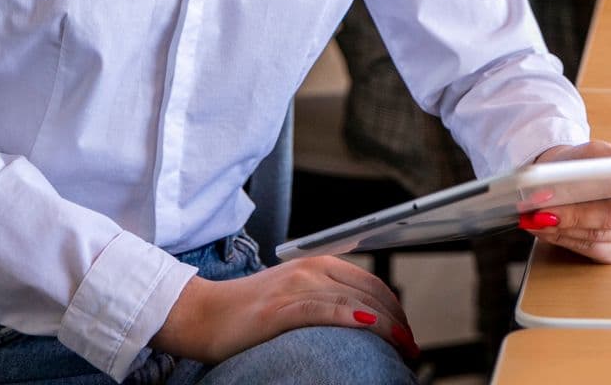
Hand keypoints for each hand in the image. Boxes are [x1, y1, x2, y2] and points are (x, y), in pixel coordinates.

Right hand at [153, 255, 416, 364]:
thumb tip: (358, 320)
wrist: (199, 313)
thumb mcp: (292, 297)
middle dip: (396, 320)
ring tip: (402, 346)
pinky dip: (349, 315)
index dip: (394, 307)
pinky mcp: (280, 307)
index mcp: (317, 264)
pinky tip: (369, 325)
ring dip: (385, 324)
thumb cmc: (244, 311)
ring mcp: (296, 286)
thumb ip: (323, 300)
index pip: (370, 282)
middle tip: (411, 347)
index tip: (407, 331)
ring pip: (353, 300)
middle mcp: (311, 269)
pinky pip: (323, 309)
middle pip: (369, 292)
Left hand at [523, 140, 610, 262]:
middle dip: (581, 212)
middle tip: (548, 208)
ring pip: (600, 235)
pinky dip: (565, 238)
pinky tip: (546, 228)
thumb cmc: (583, 162)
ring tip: (537, 215)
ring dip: (564, 226)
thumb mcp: (594, 151)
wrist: (564, 179)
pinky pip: (592, 249)